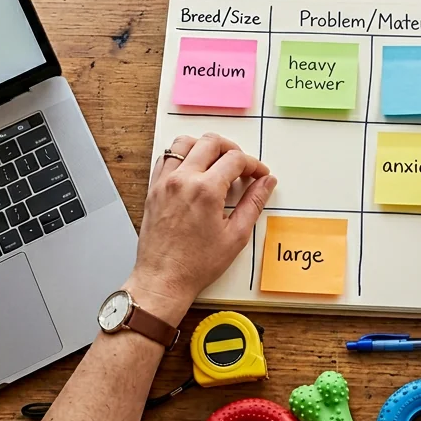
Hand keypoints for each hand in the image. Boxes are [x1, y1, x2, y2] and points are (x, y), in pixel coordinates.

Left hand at [123, 133, 275, 322]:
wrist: (163, 279)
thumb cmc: (197, 264)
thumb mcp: (236, 236)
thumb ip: (254, 203)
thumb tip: (267, 182)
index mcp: (206, 190)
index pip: (235, 159)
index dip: (253, 164)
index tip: (259, 175)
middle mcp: (183, 179)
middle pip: (210, 142)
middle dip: (231, 149)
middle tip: (241, 165)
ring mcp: (165, 182)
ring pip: (184, 143)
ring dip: (204, 146)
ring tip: (217, 162)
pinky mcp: (154, 189)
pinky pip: (166, 158)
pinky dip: (182, 156)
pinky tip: (194, 170)